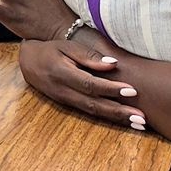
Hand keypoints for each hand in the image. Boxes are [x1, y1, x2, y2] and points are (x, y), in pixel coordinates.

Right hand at [19, 39, 145, 130]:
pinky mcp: (69, 105)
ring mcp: (65, 101)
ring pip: (93, 112)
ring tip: (139, 124)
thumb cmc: (51, 50)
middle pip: (94, 104)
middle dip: (119, 112)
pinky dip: (108, 117)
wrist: (29, 61)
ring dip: (117, 119)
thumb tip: (112, 65)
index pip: (90, 84)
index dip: (111, 89)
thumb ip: (88, 56)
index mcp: (62, 74)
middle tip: (141, 118)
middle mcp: (64, 91)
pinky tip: (124, 120)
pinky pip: (90, 112)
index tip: (132, 91)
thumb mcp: (67, 46)